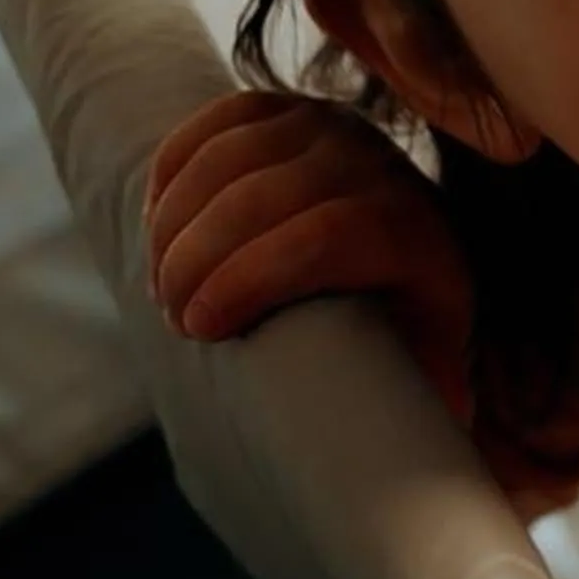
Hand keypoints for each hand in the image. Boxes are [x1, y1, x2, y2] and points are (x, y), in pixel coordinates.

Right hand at [145, 90, 473, 402]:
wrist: (408, 278)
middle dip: (197, 258)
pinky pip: (221, 119)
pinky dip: (175, 167)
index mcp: (418, 237)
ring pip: (234, 156)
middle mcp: (383, 169)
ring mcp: (338, 131)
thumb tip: (394, 466)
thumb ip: (410, 417)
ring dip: (176, 221)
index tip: (201, 329)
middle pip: (267, 195)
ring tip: (162, 282)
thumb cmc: (401, 351)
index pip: (331, 233)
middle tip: (172, 315)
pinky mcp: (293, 112)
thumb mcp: (420, 388)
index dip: (252, 278)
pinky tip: (159, 222)